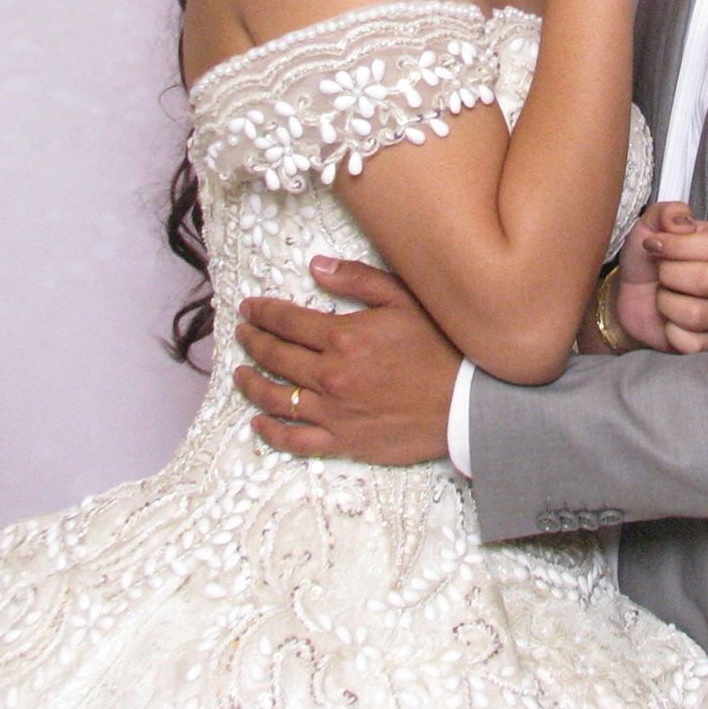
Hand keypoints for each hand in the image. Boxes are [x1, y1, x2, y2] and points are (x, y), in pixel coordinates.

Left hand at [231, 255, 461, 465]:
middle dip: (252, 341)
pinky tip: (258, 422)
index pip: (287, 321)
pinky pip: (295, 440)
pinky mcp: (343, 441)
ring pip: (276, 398)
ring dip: (251, 383)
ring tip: (239, 373)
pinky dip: (271, 431)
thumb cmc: (441, 348)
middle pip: (275, 356)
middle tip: (241, 333)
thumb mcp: (404, 300)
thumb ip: (357, 280)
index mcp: (344, 337)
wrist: (467, 403)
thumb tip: (315, 267)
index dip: (262, 313)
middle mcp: (331, 375)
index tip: (249, 308)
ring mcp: (334, 411)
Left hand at [614, 201, 707, 353]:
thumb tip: (682, 221)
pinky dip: (671, 332)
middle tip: (660, 273)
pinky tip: (668, 321)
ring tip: (663, 296)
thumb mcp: (647, 226)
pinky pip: (695, 342)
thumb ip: (665, 213)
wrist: (630, 296)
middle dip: (669, 275)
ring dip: (667, 304)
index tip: (655, 245)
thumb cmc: (647, 259)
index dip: (678, 246)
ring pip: (700, 313)